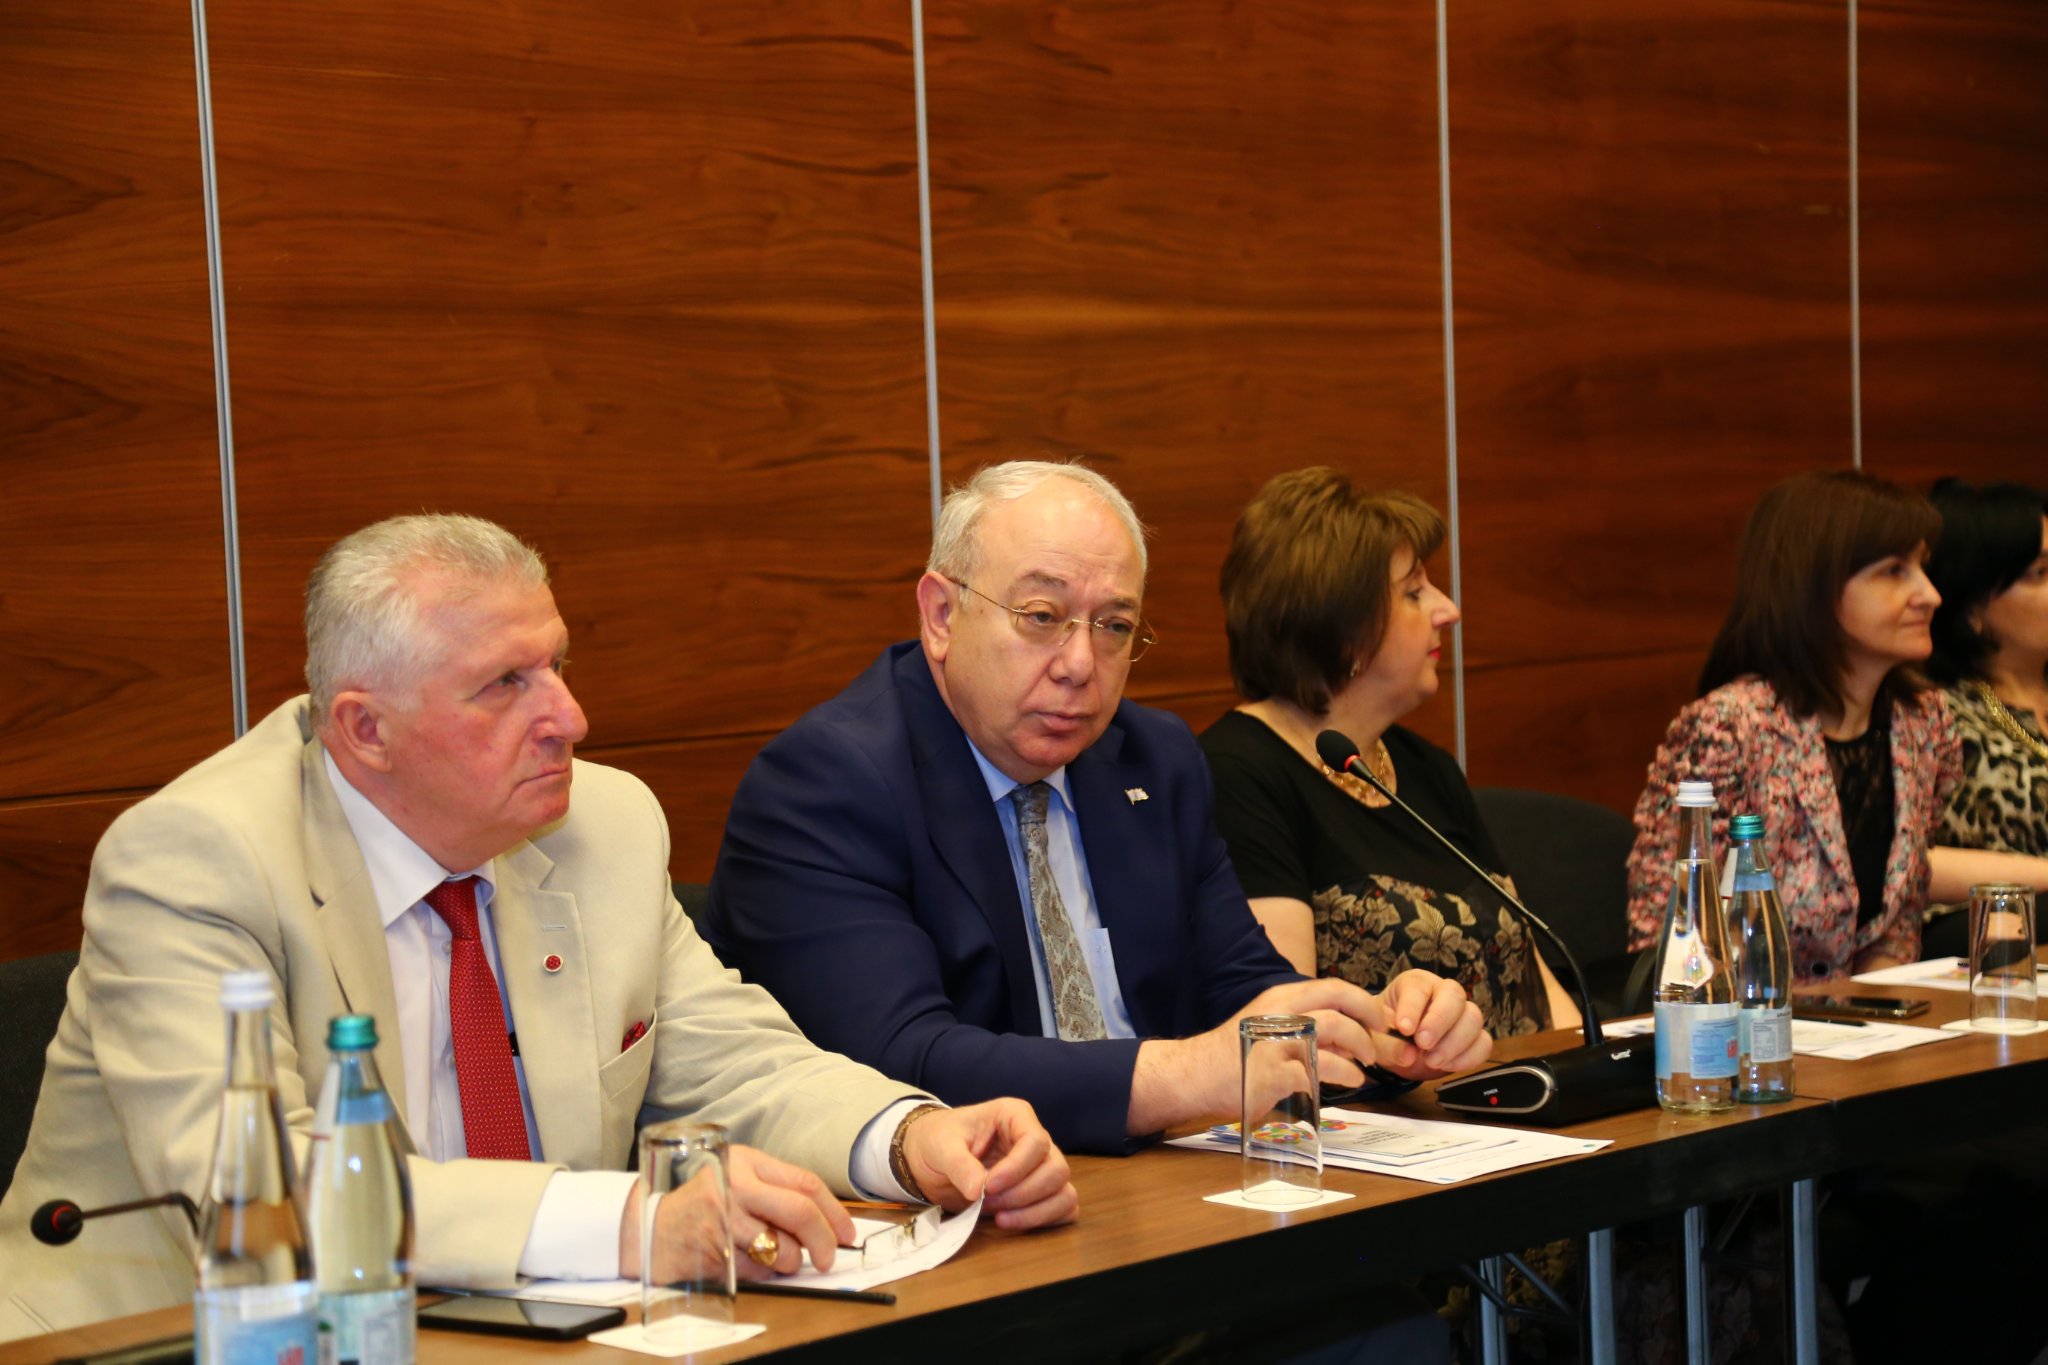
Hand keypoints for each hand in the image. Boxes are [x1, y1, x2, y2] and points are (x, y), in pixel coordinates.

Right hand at [620, 1144, 855, 1282]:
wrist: (649, 1229)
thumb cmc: (703, 1204)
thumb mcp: (737, 1179)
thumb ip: (776, 1190)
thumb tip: (829, 1222)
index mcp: (746, 1162)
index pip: (805, 1183)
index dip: (834, 1211)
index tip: (847, 1232)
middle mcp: (735, 1185)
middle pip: (800, 1212)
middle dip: (824, 1240)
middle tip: (830, 1257)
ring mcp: (723, 1218)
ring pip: (781, 1247)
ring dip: (791, 1262)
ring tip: (781, 1259)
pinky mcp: (713, 1249)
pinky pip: (757, 1269)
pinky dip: (763, 1273)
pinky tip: (749, 1262)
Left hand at [896, 1100, 1078, 1229]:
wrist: (929, 1160)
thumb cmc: (938, 1141)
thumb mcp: (940, 1146)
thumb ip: (959, 1165)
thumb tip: (978, 1190)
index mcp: (1015, 1116)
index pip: (1036, 1142)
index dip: (1017, 1169)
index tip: (988, 1187)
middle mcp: (1036, 1140)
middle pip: (1056, 1170)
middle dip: (1024, 1194)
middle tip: (987, 1202)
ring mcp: (1041, 1168)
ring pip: (1063, 1192)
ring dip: (1034, 1212)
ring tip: (998, 1217)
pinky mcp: (1041, 1193)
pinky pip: (1063, 1208)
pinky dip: (1044, 1220)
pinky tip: (1012, 1222)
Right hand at [1217, 977, 1391, 1099]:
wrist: (1194, 1074)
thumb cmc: (1237, 1053)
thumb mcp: (1271, 1027)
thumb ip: (1307, 1027)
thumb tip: (1352, 1037)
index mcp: (1281, 998)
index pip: (1333, 987)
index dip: (1364, 1002)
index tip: (1380, 1021)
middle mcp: (1279, 1013)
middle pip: (1337, 1005)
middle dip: (1367, 1024)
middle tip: (1376, 1045)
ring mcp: (1275, 1040)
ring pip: (1332, 1032)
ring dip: (1358, 1051)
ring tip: (1363, 1069)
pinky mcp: (1272, 1072)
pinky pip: (1317, 1071)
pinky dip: (1340, 1077)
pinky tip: (1347, 1084)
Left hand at [1368, 968, 1491, 1077]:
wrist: (1396, 1050)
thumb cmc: (1384, 1035)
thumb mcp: (1376, 1039)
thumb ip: (1388, 1046)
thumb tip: (1409, 1055)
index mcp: (1415, 984)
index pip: (1419, 987)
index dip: (1412, 1008)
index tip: (1404, 1029)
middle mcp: (1441, 993)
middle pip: (1454, 995)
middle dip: (1440, 1022)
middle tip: (1423, 1044)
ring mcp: (1461, 1014)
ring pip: (1473, 1018)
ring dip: (1454, 1043)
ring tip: (1431, 1061)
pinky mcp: (1473, 1037)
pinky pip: (1483, 1043)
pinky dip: (1468, 1057)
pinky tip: (1447, 1065)